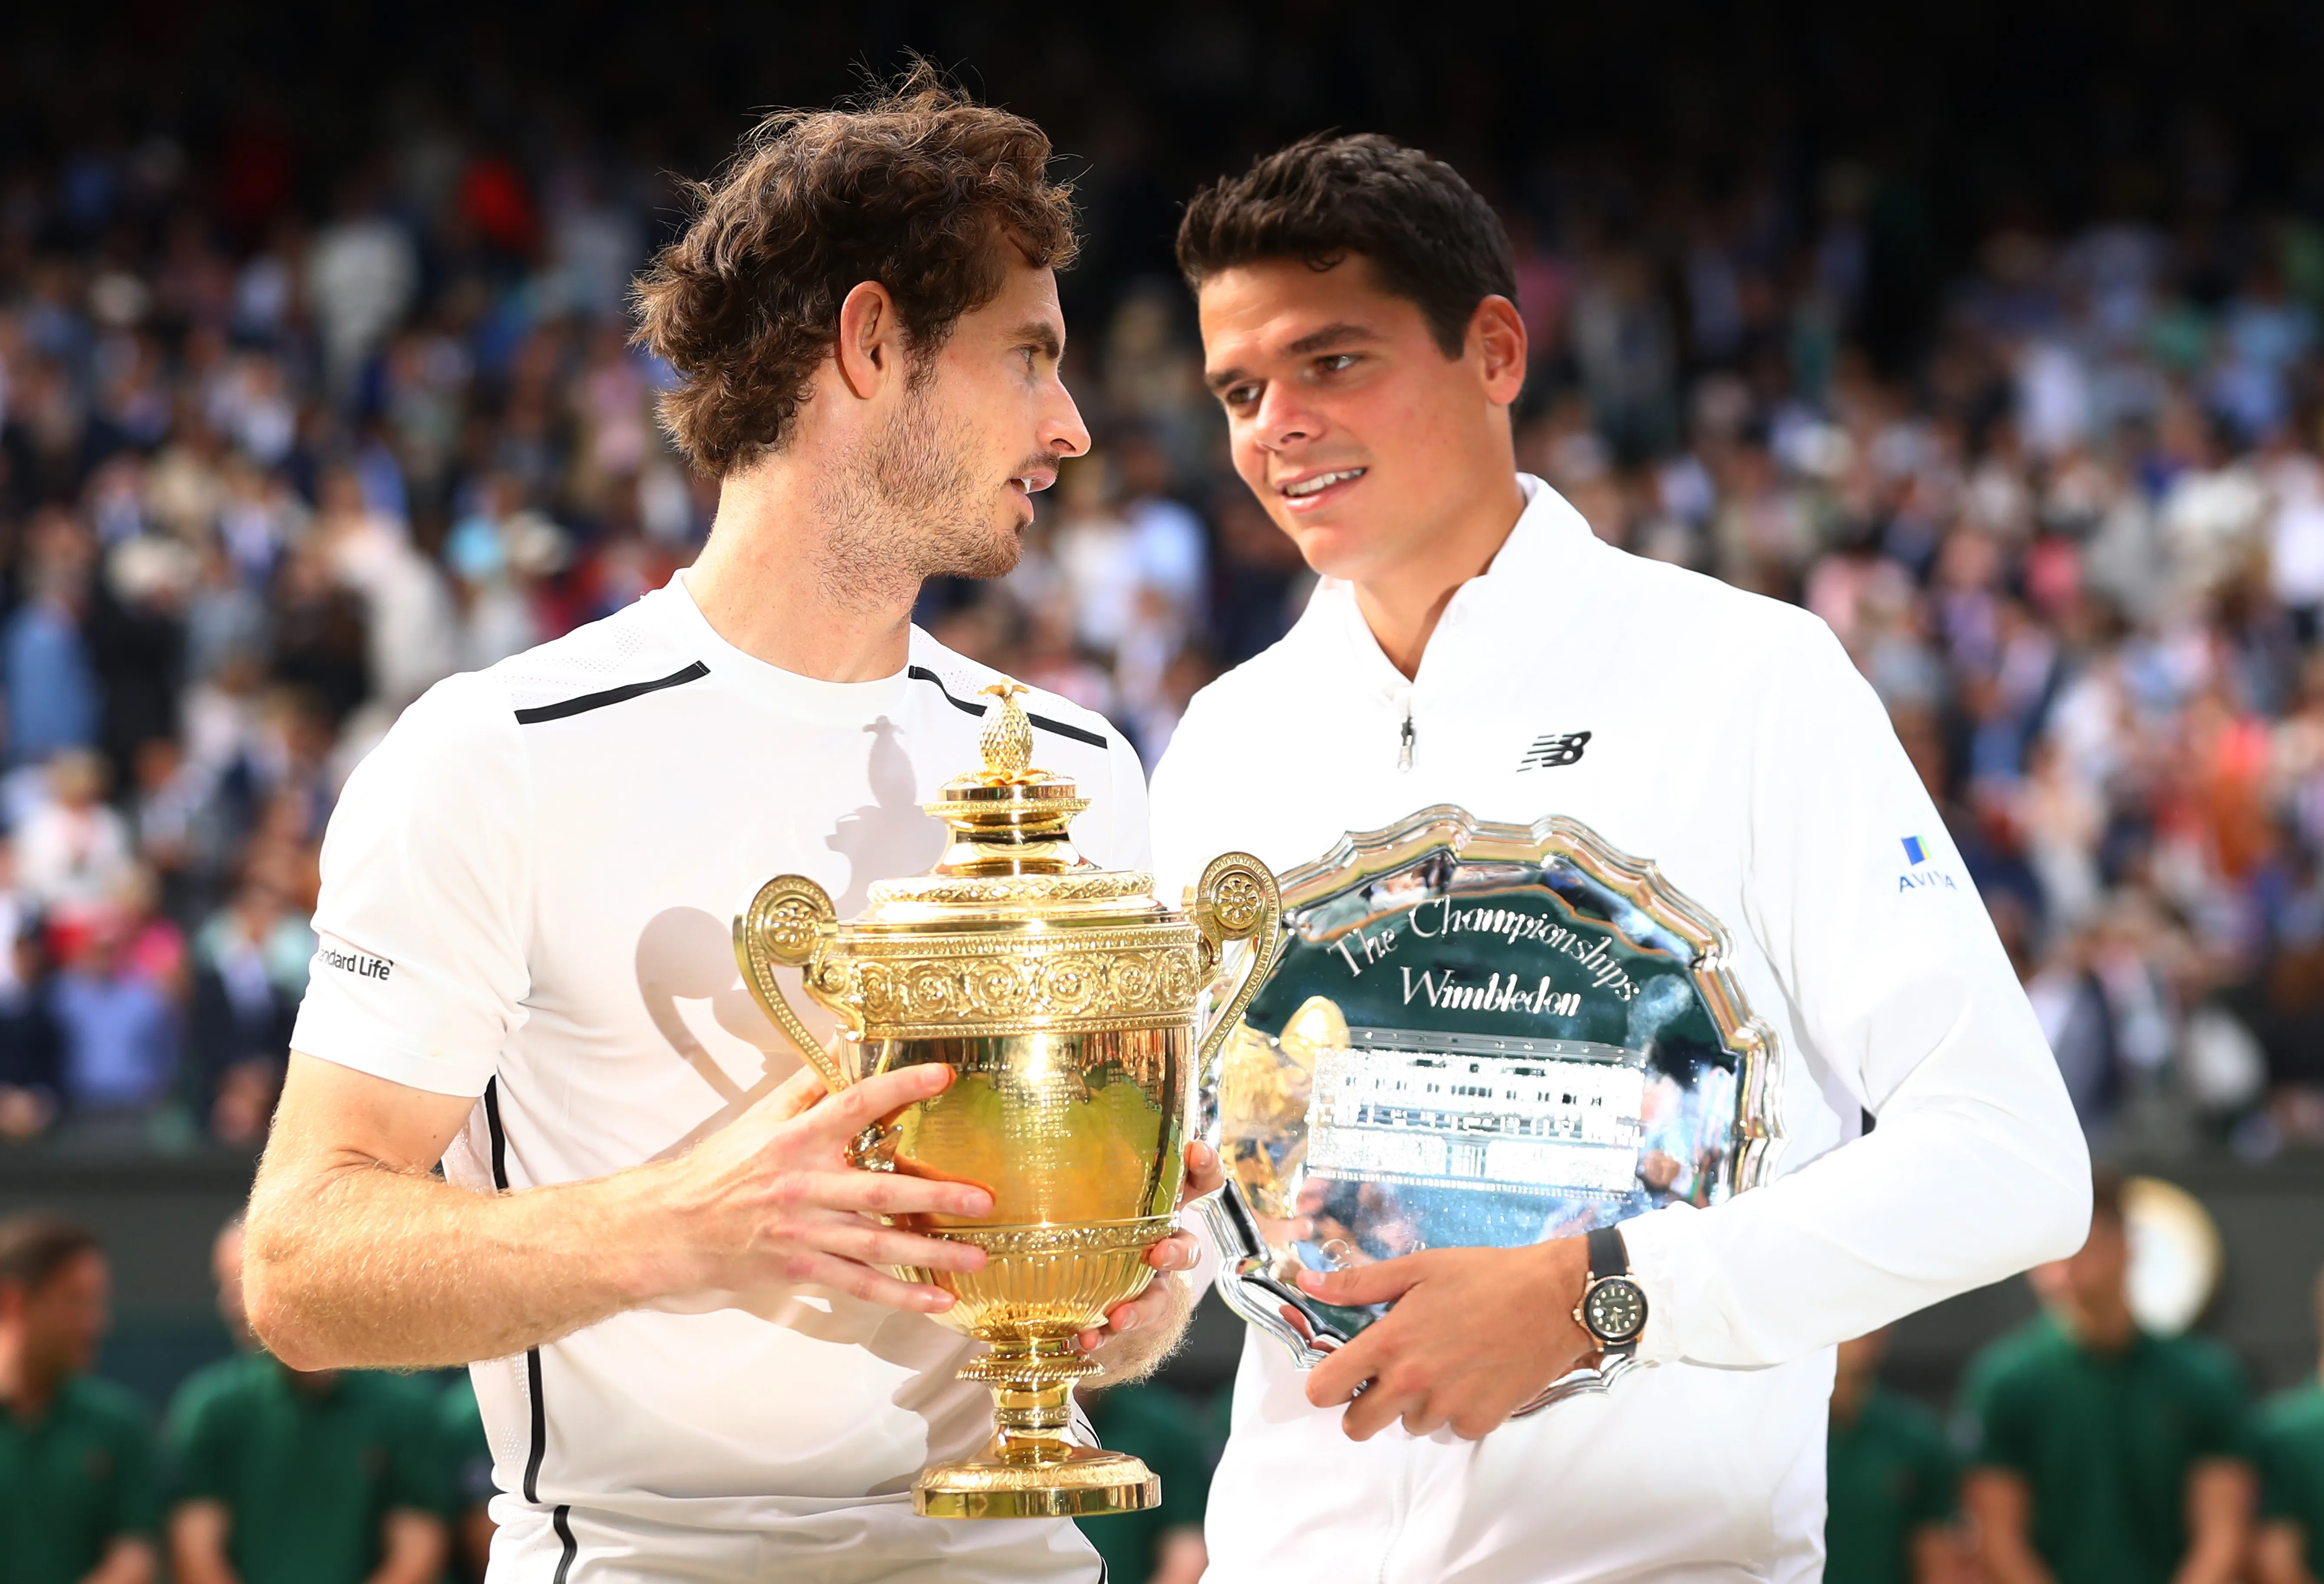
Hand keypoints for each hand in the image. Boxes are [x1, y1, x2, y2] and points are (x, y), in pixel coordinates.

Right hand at [653, 1062, 993, 1313]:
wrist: (672, 1227)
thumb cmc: (719, 1169)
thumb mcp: (759, 1118)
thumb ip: (805, 1085)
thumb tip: (840, 1043)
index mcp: (796, 1140)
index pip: (853, 1104)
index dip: (898, 1087)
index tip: (941, 1075)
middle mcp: (805, 1186)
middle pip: (879, 1190)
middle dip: (935, 1195)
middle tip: (982, 1199)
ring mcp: (804, 1233)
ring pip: (877, 1245)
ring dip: (931, 1254)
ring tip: (977, 1257)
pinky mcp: (801, 1270)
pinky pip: (858, 1285)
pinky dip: (900, 1295)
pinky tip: (937, 1300)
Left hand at [1077, 1140, 1225, 1354]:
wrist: (1093, 1281)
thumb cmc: (1092, 1220)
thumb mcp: (1092, 1191)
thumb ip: (1078, 1170)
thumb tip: (1023, 1138)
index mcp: (1159, 1208)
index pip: (1197, 1182)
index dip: (1204, 1165)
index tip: (1196, 1149)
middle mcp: (1161, 1245)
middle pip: (1187, 1247)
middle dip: (1177, 1251)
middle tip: (1159, 1254)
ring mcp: (1149, 1285)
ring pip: (1160, 1296)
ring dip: (1142, 1307)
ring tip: (1118, 1317)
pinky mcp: (1128, 1315)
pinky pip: (1122, 1327)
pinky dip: (1104, 1334)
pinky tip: (1085, 1338)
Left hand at [1298, 1236, 1594, 1439]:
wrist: (1554, 1299)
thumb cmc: (1486, 1276)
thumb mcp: (1418, 1268)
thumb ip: (1359, 1283)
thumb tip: (1308, 1282)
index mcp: (1389, 1343)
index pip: (1324, 1390)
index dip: (1325, 1382)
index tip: (1341, 1371)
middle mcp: (1412, 1383)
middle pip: (1357, 1425)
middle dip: (1364, 1404)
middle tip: (1389, 1375)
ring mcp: (1447, 1407)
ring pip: (1408, 1426)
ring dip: (1416, 1405)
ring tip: (1443, 1364)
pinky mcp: (1480, 1422)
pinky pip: (1450, 1429)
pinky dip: (1456, 1411)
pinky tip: (1472, 1377)